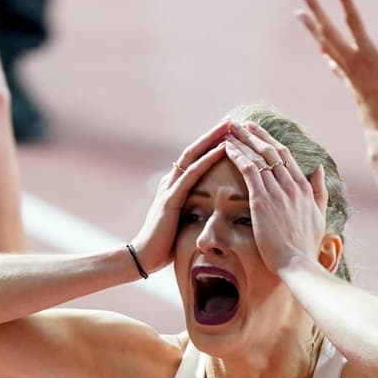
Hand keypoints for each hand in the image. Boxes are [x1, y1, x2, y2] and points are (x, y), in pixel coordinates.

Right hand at [129, 119, 229, 272]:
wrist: (144, 257)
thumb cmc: (165, 244)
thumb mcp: (182, 222)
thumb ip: (192, 210)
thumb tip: (210, 209)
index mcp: (175, 186)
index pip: (195, 158)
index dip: (211, 144)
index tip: (230, 133)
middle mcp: (171, 181)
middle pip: (195, 150)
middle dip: (214, 134)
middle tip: (233, 120)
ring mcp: (170, 188)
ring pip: (193, 156)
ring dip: (212, 140)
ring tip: (229, 127)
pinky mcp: (171, 199)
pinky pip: (191, 174)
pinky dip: (207, 160)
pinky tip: (221, 150)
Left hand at [224, 122, 326, 275]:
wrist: (297, 263)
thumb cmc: (305, 245)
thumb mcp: (319, 215)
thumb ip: (320, 191)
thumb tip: (318, 169)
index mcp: (305, 187)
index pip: (286, 156)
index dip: (270, 141)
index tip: (258, 132)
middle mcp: (292, 185)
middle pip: (271, 151)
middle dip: (254, 134)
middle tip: (241, 124)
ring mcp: (278, 192)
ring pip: (258, 157)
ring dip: (243, 141)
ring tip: (230, 130)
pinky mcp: (262, 200)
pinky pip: (249, 170)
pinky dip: (238, 156)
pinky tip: (227, 148)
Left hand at [297, 0, 377, 137]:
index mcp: (367, 54)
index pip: (353, 20)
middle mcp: (351, 61)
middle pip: (328, 29)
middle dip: (315, 8)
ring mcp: (347, 72)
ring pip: (324, 43)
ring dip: (311, 26)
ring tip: (298, 12)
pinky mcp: (348, 82)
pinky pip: (332, 62)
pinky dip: (325, 50)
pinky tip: (320, 46)